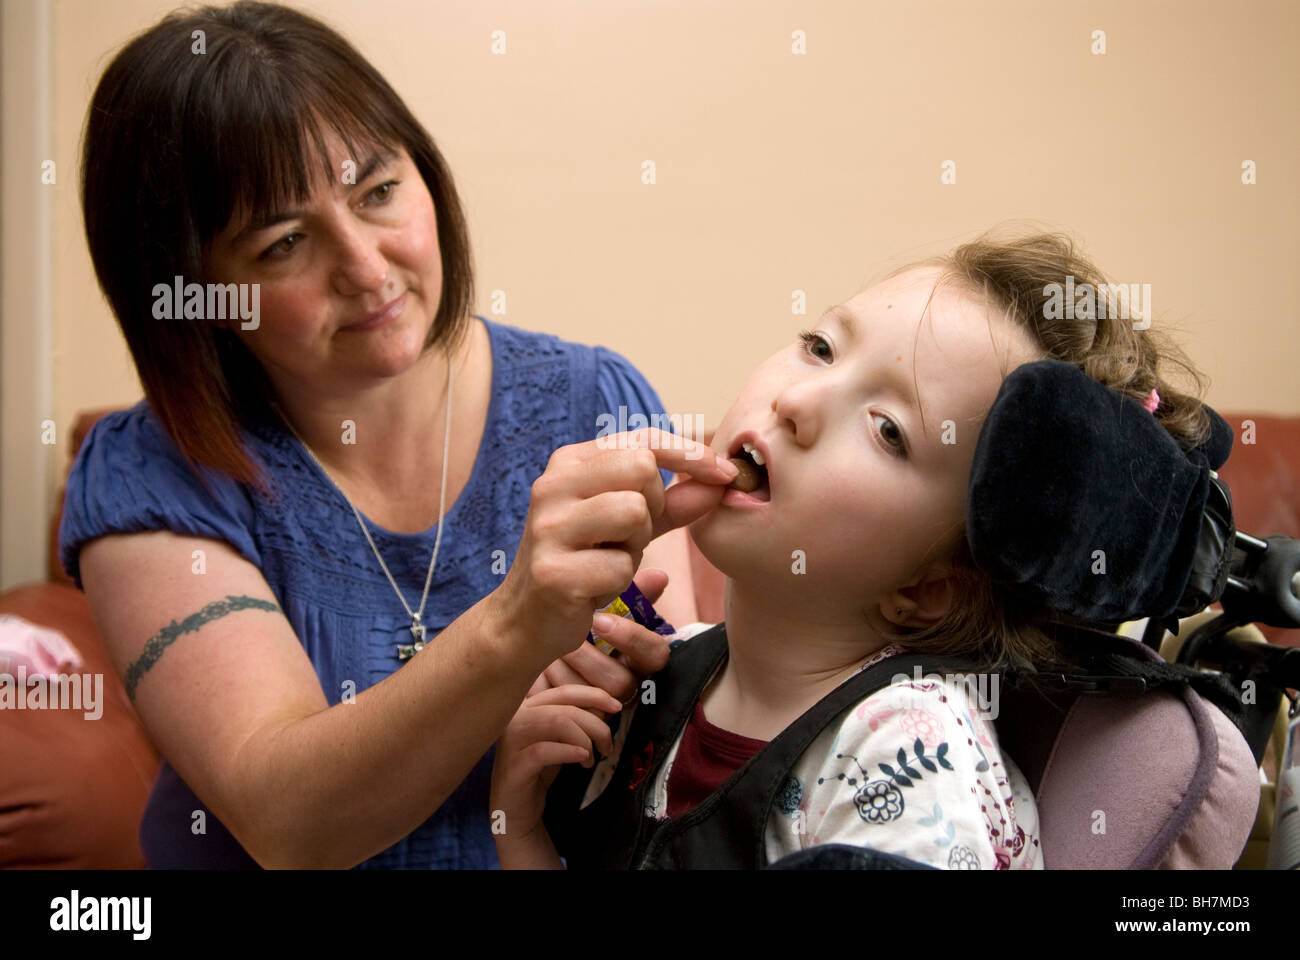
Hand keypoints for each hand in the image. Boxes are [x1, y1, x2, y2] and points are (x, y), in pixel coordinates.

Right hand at [489, 427, 734, 670]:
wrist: (526, 619)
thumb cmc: (582, 563)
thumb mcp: (628, 526)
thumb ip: (672, 503)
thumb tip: (720, 483)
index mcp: (569, 463)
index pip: (642, 438)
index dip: (690, 455)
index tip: (726, 474)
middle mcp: (552, 485)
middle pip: (641, 469)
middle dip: (654, 507)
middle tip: (632, 537)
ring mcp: (548, 527)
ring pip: (633, 512)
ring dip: (636, 545)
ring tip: (611, 559)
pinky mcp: (553, 571)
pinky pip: (620, 567)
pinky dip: (619, 582)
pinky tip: (593, 588)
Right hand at [490, 683, 622, 844]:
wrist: (517, 810)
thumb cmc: (540, 771)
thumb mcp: (562, 740)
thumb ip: (578, 719)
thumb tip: (603, 704)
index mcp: (527, 706)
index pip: (565, 692)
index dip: (594, 695)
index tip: (617, 707)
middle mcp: (515, 717)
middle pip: (565, 707)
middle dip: (595, 725)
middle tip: (607, 746)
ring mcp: (512, 741)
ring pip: (556, 723)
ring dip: (584, 739)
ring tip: (591, 759)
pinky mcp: (514, 766)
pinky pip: (544, 751)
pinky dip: (568, 752)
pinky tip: (582, 758)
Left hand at [527, 566, 673, 700]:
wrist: (541, 665)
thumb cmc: (588, 636)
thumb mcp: (609, 613)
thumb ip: (634, 595)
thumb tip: (660, 575)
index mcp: (643, 661)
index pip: (655, 654)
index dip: (631, 638)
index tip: (600, 620)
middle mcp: (629, 688)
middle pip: (620, 681)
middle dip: (588, 657)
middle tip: (564, 637)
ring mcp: (603, 710)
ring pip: (589, 694)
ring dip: (564, 666)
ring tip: (545, 645)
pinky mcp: (577, 723)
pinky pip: (564, 707)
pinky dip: (547, 683)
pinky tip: (537, 666)